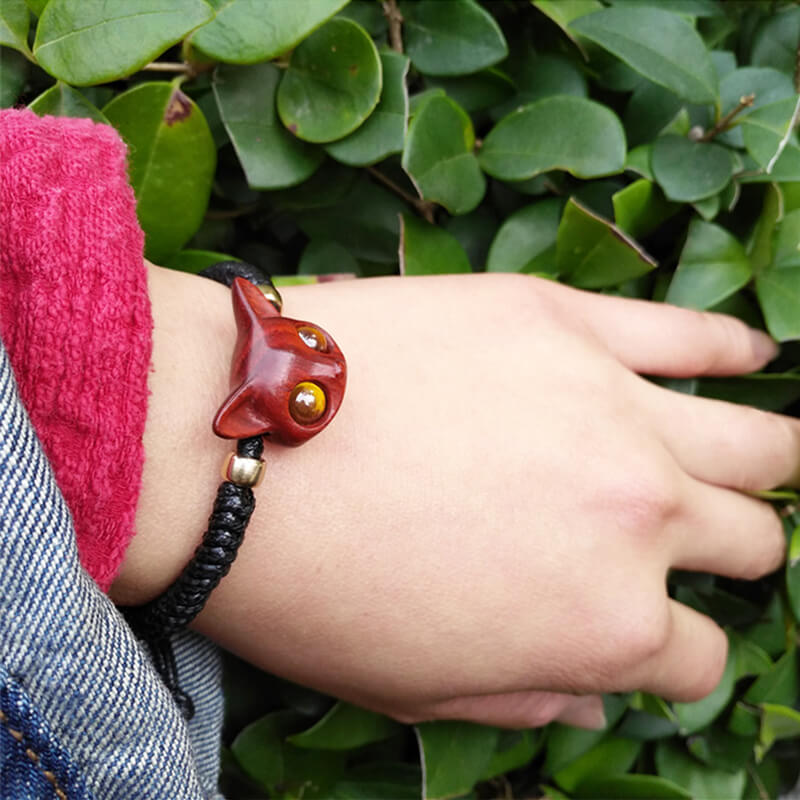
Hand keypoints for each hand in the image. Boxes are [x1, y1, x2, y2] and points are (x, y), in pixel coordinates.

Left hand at [113, 266, 791, 729]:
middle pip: (746, 538)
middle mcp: (639, 518)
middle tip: (700, 535)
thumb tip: (589, 694)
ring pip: (756, 441)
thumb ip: (525, 696)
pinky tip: (749, 354)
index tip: (648, 627)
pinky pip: (690, 333)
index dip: (672, 648)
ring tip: (764, 455)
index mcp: (604, 627)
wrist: (237, 446)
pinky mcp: (567, 324)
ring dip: (767, 459)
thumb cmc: (310, 585)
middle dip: (731, 549)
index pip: (694, 654)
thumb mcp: (414, 690)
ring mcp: (611, 409)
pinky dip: (731, 348)